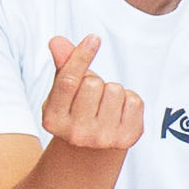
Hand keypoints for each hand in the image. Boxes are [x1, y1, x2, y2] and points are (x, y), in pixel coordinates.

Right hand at [36, 33, 145, 161]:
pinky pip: (135, 101)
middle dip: (95, 82)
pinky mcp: (126, 138)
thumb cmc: (77, 110)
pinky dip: (129, 100)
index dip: (81, 56)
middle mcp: (76, 133)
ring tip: (105, 106)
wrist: (94, 149)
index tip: (93, 38)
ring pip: (116, 90)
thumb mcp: (65, 90)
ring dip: (113, 91)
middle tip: (92, 97)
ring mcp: (102, 138)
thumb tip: (57, 41)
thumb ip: (63, 65)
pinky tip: (119, 113)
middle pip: (94, 83)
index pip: (68, 81)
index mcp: (53, 119)